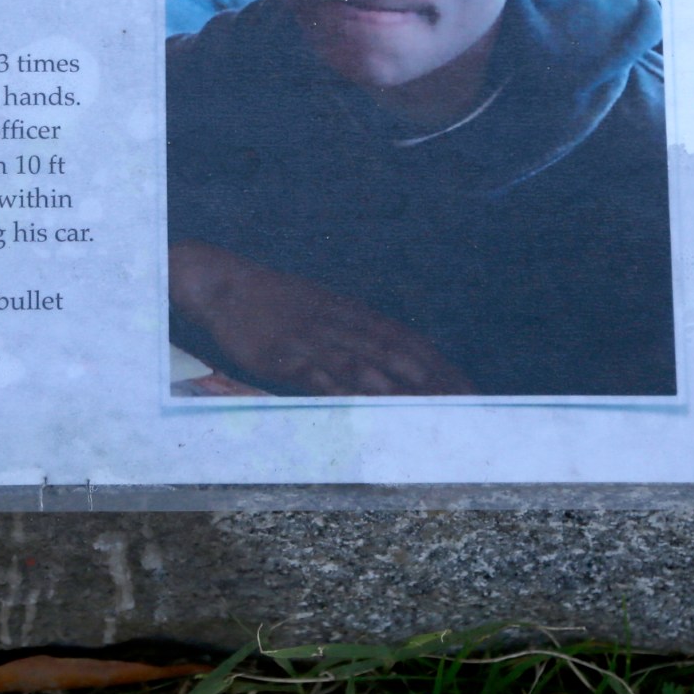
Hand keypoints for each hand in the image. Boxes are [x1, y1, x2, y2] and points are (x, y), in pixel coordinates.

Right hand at [169, 241, 472, 395]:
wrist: (226, 286)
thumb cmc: (276, 302)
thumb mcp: (323, 308)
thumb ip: (356, 332)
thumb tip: (390, 354)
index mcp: (353, 313)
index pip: (407, 340)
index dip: (439, 365)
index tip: (467, 387)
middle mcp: (340, 324)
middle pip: (394, 354)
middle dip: (430, 380)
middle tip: (462, 403)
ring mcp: (313, 339)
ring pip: (361, 364)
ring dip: (396, 387)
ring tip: (425, 407)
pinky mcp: (283, 354)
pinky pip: (316, 374)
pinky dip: (341, 389)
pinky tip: (361, 405)